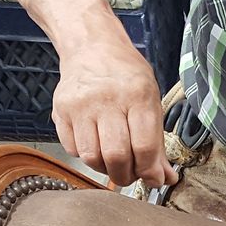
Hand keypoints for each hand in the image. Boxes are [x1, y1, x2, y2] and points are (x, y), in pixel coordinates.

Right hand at [51, 36, 176, 188]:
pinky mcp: (61, 111)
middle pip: (116, 157)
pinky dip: (87, 156)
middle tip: (131, 174)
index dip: (149, 171)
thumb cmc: (126, 76)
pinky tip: (96, 145)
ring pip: (91, 158)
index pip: (144, 147)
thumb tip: (165, 178)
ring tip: (113, 161)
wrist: (92, 47)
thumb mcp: (151, 101)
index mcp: (137, 96)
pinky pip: (73, 150)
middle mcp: (107, 99)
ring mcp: (80, 106)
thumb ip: (157, 142)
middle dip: (126, 176)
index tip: (152, 178)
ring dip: (104, 169)